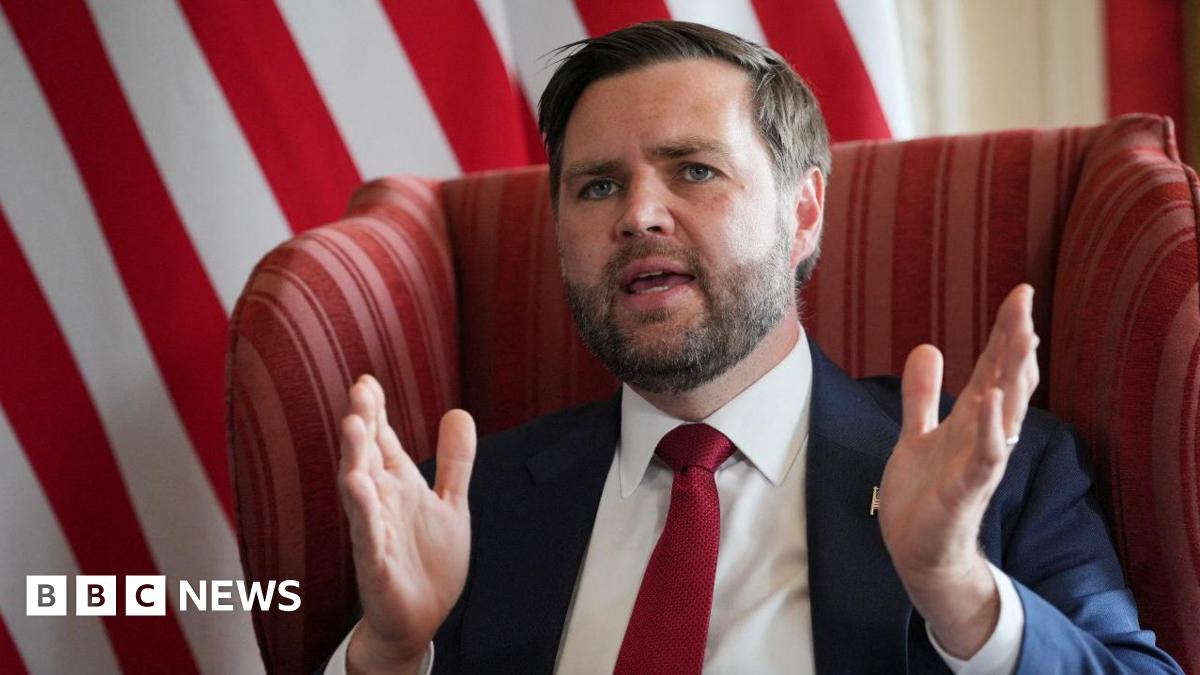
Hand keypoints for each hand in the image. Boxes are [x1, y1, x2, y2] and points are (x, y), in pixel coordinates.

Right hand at [338, 374, 475, 673]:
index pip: (382, 441)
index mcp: (398, 486)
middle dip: (362, 424)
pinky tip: (358, 488)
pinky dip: (364, 512)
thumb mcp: (451, 503)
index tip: (367, 381)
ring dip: (355, 458)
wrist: (419, 619)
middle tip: (359, 392)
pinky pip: (367, 535)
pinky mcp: (376, 564)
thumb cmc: (428, 563)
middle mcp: (381, 503)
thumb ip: (454, 461)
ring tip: (353, 426)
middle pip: (367, 457)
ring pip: (360, 490)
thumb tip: (459, 412)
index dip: (376, 412)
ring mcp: (375, 532)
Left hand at [879, 284, 1039, 657]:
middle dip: (1015, 342)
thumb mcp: (917, 432)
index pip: (994, 367)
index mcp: (971, 419)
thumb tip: (928, 347)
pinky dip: (988, 428)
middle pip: (1006, 381)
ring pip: (1005, 413)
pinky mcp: (966, 490)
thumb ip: (922, 393)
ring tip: (1020, 338)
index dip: (1006, 331)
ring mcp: (978, 462)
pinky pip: (984, 456)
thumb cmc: (924, 493)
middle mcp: (982, 435)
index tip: (1021, 291)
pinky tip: (987, 399)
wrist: (917, 550)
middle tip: (1024, 301)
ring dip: (1012, 377)